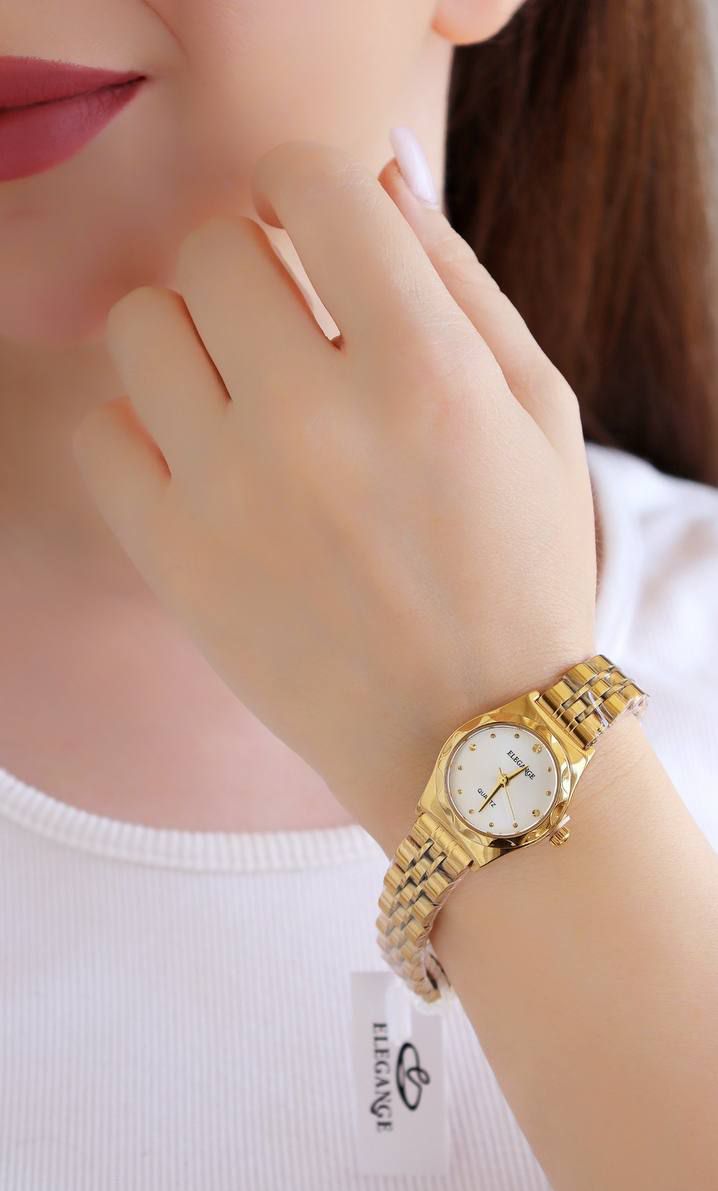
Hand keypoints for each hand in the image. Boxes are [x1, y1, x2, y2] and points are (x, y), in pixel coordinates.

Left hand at [71, 138, 597, 850]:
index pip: (311, 182)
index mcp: (425, 370)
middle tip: (287, 324)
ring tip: (241, 391)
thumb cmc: (519, 568)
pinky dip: (141, 428)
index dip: (306, 182)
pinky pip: (99, 431)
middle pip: (212, 247)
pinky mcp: (173, 561)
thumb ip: (458, 278)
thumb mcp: (540, 413)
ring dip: (189, 336)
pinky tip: (200, 459)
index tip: (310, 223)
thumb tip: (379, 172)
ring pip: (140, 324)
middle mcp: (316, 420)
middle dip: (251, 263)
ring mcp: (231, 494)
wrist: (470, 737)